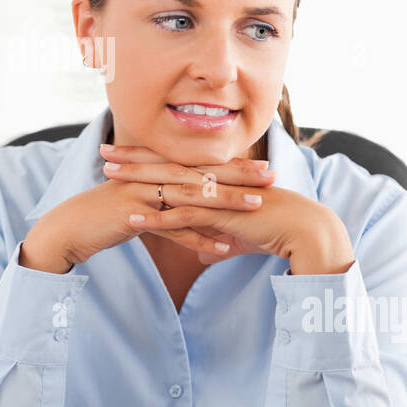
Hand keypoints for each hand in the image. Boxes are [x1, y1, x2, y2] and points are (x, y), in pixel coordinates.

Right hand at [27, 149, 278, 269]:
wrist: (69, 228)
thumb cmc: (105, 217)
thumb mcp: (139, 203)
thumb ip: (165, 201)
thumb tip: (192, 210)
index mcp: (155, 168)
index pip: (200, 164)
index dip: (231, 165)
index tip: (262, 167)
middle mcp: (151, 174)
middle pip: (202, 173)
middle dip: (238, 175)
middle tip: (271, 177)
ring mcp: (142, 192)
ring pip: (192, 196)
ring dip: (227, 202)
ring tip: (258, 207)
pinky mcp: (134, 214)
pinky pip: (173, 227)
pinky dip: (199, 237)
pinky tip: (223, 248)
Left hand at [98, 142, 354, 273]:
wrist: (303, 231)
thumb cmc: (274, 230)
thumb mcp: (238, 234)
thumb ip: (216, 239)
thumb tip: (199, 253)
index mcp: (217, 178)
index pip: (175, 162)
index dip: (147, 156)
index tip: (122, 152)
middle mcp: (215, 180)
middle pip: (166, 166)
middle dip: (133, 159)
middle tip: (103, 153)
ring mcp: (218, 195)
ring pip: (170, 185)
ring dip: (137, 182)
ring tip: (108, 179)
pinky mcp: (222, 213)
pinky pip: (184, 214)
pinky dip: (157, 216)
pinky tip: (132, 217)